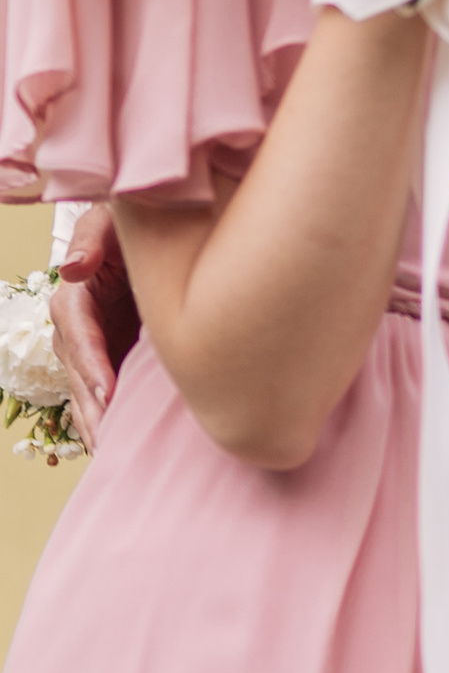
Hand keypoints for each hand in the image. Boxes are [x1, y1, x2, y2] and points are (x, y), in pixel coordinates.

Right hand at [50, 202, 135, 449]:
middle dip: (92, 405)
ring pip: (86, 387)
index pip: (78, 331)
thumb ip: (92, 240)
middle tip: (109, 438)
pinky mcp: (109, 356)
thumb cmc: (132, 222)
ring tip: (110, 452)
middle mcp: (77, 324)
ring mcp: (92, 344)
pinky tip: (117, 444)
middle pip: (78, 369)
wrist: (153, 231)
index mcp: (77, 293)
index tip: (108, 391)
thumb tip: (72, 270)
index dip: (91, 362)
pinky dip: (108, 417)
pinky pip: (103, 391)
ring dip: (96, 420)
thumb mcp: (110, 220)